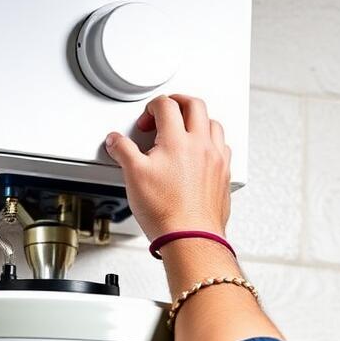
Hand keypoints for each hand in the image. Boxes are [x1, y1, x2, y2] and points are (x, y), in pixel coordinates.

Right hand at [103, 94, 231, 241]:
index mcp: (178, 140)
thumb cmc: (166, 211)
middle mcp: (202, 146)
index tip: (146, 120)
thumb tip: (116, 141)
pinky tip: (201, 152)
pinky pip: (223, 148)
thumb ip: (122, 151)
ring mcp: (216, 160)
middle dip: (178, 102)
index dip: (152, 107)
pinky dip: (211, 142)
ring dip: (198, 121)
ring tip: (184, 130)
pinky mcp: (223, 176)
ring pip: (214, 124)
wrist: (190, 238)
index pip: (166, 106)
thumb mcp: (133, 176)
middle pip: (195, 105)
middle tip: (166, 111)